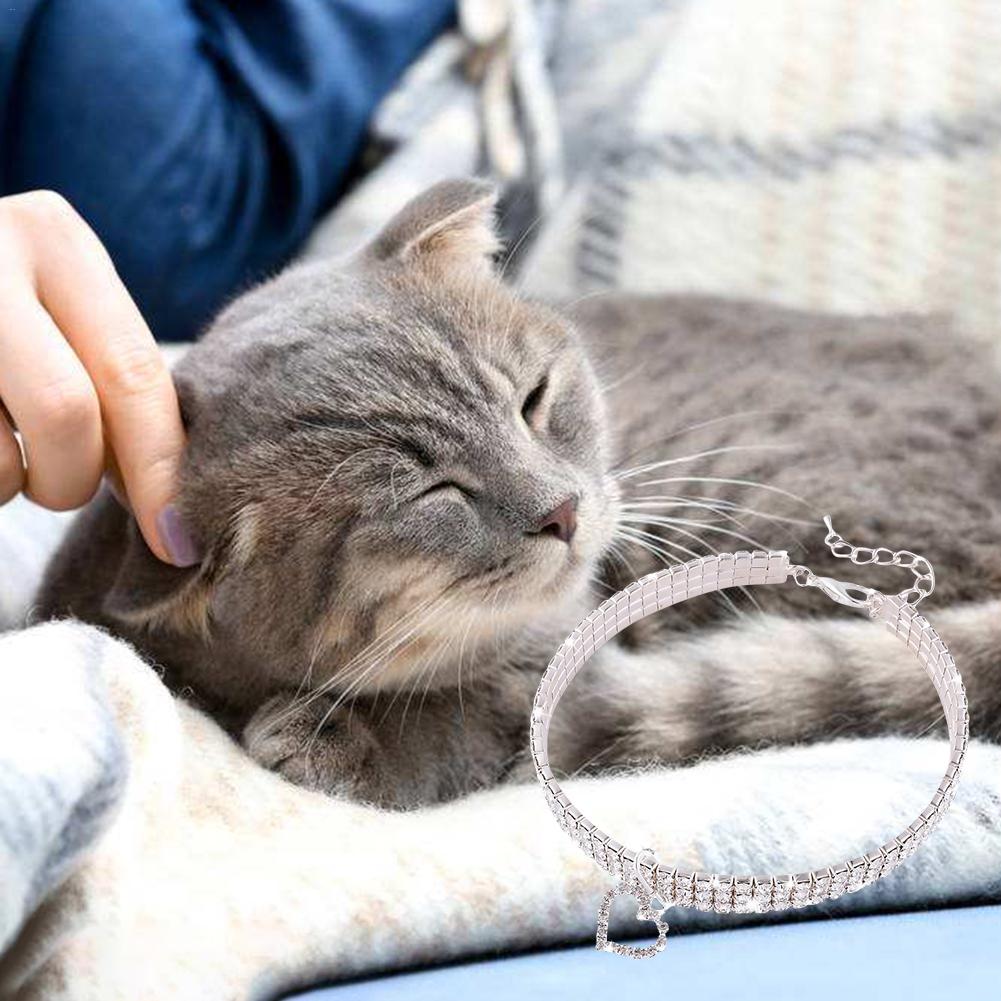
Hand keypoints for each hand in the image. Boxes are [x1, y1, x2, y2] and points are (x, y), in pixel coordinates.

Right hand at [0, 191, 196, 564]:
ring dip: (12, 483)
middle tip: (62, 488)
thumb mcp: (60, 316)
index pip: (134, 374)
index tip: (178, 540)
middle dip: (74, 479)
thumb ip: (113, 383)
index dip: (162, 470)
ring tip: (0, 447)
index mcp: (55, 240)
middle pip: (67, 414)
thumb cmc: (7, 319)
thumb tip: (170, 503)